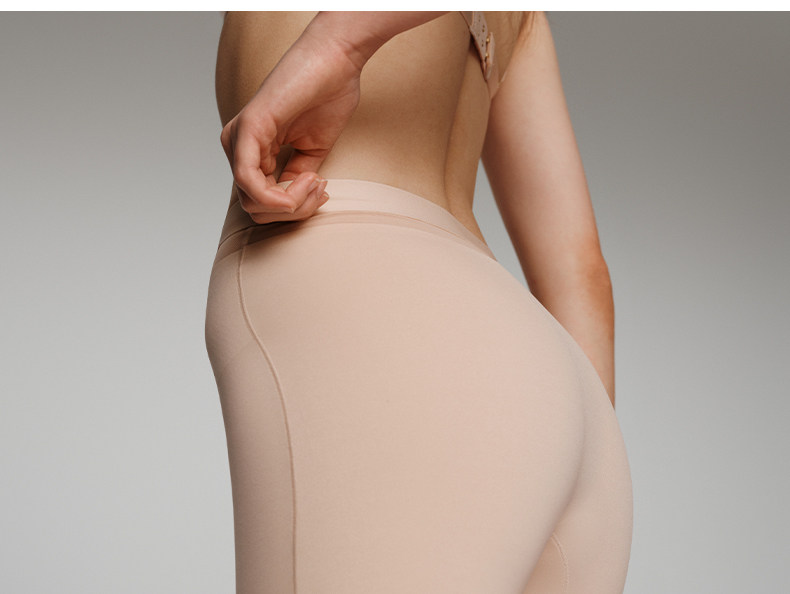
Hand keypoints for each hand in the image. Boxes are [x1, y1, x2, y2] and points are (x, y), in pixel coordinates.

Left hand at [219, 21, 363, 223]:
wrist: (336, 61)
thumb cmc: (327, 96)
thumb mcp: (311, 152)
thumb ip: (295, 178)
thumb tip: (290, 204)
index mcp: (251, 150)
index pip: (259, 203)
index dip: (294, 209)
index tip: (322, 192)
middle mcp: (238, 144)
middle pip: (254, 209)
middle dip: (293, 210)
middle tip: (320, 189)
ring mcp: (238, 137)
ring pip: (252, 202)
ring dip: (292, 203)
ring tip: (316, 181)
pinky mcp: (247, 129)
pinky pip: (249, 183)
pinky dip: (280, 195)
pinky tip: (306, 180)